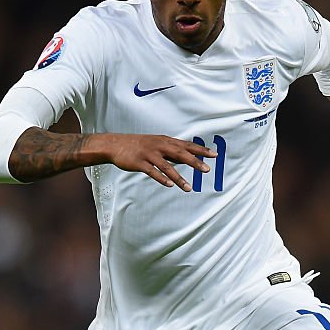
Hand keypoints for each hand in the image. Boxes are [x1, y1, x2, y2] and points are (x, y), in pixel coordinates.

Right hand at [101, 133, 216, 191]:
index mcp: (165, 141)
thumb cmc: (139, 145)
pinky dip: (162, 178)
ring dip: (179, 178)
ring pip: (167, 166)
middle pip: (180, 154)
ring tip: (188, 188)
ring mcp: (149, 154)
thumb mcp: (157, 144)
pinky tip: (170, 185)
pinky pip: (153, 172)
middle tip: (207, 169)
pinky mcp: (140, 163)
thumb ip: (172, 150)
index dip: (200, 150)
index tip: (214, 154)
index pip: (186, 145)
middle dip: (195, 162)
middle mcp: (159, 146)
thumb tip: (189, 157)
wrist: (115, 144)